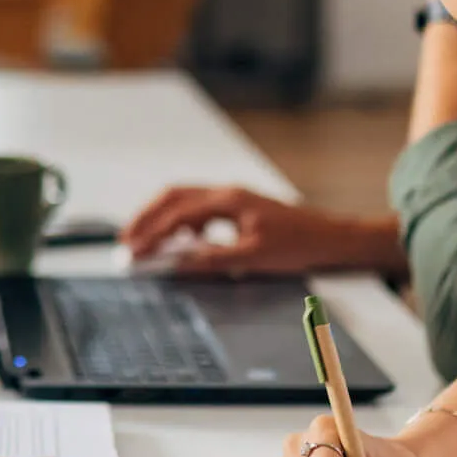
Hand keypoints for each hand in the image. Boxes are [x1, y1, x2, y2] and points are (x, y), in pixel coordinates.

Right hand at [122, 185, 396, 275]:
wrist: (330, 237)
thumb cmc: (298, 244)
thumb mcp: (252, 258)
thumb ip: (211, 259)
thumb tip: (177, 263)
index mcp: (227, 200)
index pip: (176, 213)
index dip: (151, 233)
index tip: (134, 251)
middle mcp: (226, 193)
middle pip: (172, 197)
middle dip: (146, 218)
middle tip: (126, 241)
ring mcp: (231, 198)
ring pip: (183, 201)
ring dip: (160, 218)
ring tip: (143, 240)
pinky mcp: (237, 208)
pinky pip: (198, 209)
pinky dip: (179, 221)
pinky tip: (177, 239)